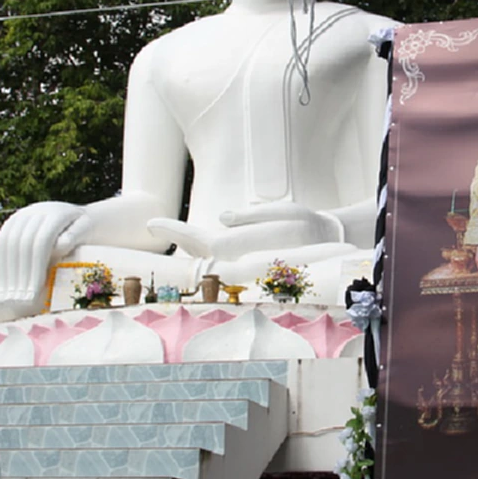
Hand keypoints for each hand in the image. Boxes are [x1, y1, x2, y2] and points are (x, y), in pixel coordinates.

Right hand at [0, 202, 88, 303]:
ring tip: (10, 294)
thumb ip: (75, 236)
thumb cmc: (87, 231)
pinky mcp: (15, 220)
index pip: (42, 242)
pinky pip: (3, 240)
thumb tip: (61, 244)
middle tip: (21, 298)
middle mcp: (38, 210)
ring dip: (7, 269)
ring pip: (9, 242)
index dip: (36, 267)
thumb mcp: (87, 232)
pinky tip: (4, 281)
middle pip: (23, 243)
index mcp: (57, 214)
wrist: (79, 218)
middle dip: (20, 273)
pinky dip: (2, 261)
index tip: (35, 292)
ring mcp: (24, 213)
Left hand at [147, 202, 345, 260]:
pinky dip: (198, 248)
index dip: (182, 234)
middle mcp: (245, 261)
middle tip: (154, 224)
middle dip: (180, 237)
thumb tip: (222, 219)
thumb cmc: (305, 224)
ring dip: (187, 244)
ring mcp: (244, 266)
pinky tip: (188, 241)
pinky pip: (216, 258)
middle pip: (203, 253)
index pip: (211, 243)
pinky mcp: (245, 264)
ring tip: (165, 228)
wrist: (323, 245)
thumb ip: (252, 217)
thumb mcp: (286, 212)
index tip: (158, 224)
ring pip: (207, 258)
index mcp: (255, 246)